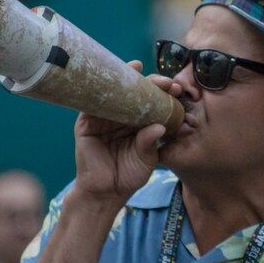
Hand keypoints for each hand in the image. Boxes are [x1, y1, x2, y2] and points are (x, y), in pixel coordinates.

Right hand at [71, 61, 181, 203]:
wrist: (105, 193)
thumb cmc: (128, 176)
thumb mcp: (147, 159)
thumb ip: (150, 142)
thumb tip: (160, 126)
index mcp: (137, 123)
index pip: (150, 102)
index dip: (163, 93)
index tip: (177, 89)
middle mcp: (120, 117)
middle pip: (134, 92)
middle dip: (150, 83)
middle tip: (166, 81)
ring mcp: (103, 118)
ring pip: (115, 93)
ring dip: (127, 80)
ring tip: (139, 69)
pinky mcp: (86, 123)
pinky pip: (92, 103)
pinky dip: (101, 90)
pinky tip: (111, 81)